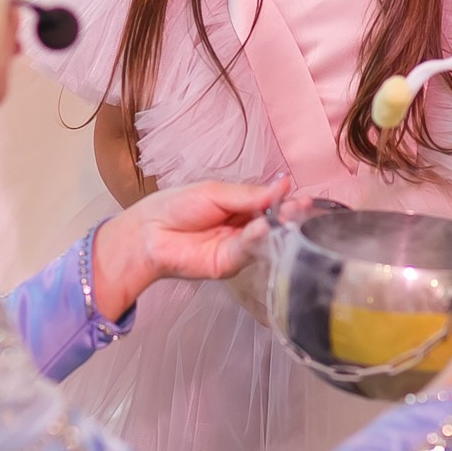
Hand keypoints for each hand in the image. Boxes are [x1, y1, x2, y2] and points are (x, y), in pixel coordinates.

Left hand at [92, 177, 290, 315]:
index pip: (272, 204)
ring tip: (288, 215)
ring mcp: (237, 248)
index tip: (303, 198)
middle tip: (301, 208)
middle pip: (273, 223)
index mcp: (241, 206)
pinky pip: (247, 251)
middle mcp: (243, 228)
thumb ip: (250, 195)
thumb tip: (283, 185)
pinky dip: (256, 240)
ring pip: (265, 239)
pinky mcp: (228, 265)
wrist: (148, 231)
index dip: (287, 202)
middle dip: (288, 216)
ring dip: (277, 228)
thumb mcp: (216, 192)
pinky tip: (262, 228)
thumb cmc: (175, 206)